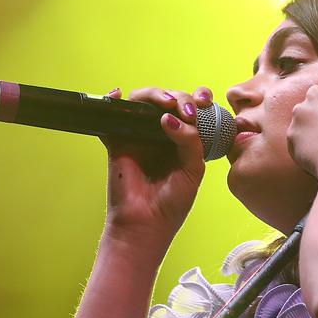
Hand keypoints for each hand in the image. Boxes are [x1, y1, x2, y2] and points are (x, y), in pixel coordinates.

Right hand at [100, 85, 212, 243]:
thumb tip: (170, 117)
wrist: (147, 224)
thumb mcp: (193, 168)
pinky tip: (118, 95)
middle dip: (180, 97)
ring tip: (166, 104)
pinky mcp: (118, 141)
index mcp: (182, 139)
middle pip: (168, 100)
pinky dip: (112, 101)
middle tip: (187, 111)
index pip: (190, 108)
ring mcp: (138, 135)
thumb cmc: (172, 202)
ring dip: (154, 94)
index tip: (205, 101)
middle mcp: (160, 133)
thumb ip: (190, 140)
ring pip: (142, 101)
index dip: (197, 98)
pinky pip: (112, 116)